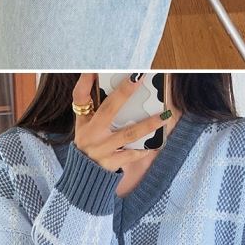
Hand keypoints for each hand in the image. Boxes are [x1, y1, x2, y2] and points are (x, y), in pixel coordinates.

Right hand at [72, 75, 167, 193]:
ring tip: (165, 115)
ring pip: (128, 134)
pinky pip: (131, 155)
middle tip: (139, 77)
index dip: (85, 82)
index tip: (93, 68)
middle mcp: (91, 133)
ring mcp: (102, 149)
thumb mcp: (84, 124)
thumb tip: (101, 79)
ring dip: (147, 124)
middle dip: (124, 92)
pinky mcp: (111, 163)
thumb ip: (92, 105)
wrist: (83, 176)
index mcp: (83, 121)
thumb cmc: (88, 142)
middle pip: (108, 109)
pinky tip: (156, 144)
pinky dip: (143, 149)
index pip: (80, 97)